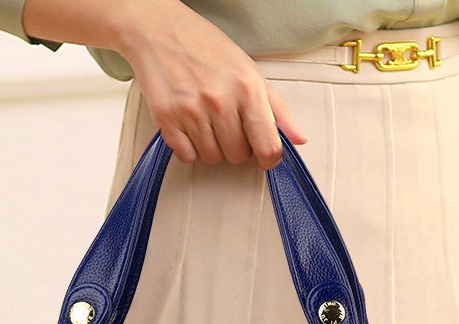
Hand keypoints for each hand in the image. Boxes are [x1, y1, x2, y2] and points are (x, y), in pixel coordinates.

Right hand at [117, 0, 307, 169]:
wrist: (159, 30)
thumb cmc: (207, 49)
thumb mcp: (250, 71)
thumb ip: (277, 109)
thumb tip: (300, 139)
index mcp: (247, 88)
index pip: (268, 147)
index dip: (269, 158)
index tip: (264, 155)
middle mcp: (220, 101)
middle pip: (238, 157)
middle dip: (236, 147)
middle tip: (227, 124)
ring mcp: (191, 111)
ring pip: (212, 158)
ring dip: (212, 147)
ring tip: (207, 121)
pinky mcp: (166, 119)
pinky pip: (187, 156)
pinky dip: (190, 148)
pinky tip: (189, 126)